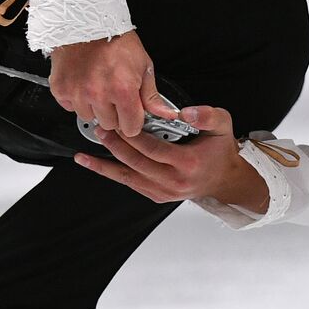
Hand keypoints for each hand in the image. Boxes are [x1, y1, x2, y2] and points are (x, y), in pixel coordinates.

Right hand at [48, 30, 176, 136]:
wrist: (87, 20)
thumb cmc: (116, 39)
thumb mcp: (143, 65)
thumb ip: (151, 95)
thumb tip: (165, 113)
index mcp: (122, 90)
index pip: (130, 128)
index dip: (133, 120)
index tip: (131, 112)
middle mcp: (98, 94)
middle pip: (110, 125)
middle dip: (114, 113)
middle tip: (113, 92)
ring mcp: (77, 93)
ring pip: (89, 117)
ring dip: (94, 106)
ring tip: (98, 85)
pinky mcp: (61, 88)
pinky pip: (70, 107)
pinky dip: (76, 99)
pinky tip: (83, 83)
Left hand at [74, 105, 269, 213]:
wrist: (223, 179)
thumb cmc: (220, 151)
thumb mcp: (223, 125)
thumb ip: (207, 115)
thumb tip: (185, 112)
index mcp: (188, 163)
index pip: (153, 149)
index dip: (133, 136)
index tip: (119, 122)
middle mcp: (175, 181)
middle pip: (136, 163)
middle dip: (115, 146)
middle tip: (100, 130)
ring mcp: (165, 192)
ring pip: (128, 178)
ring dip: (105, 166)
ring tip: (85, 155)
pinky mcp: (158, 196)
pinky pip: (131, 185)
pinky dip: (112, 175)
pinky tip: (97, 166)